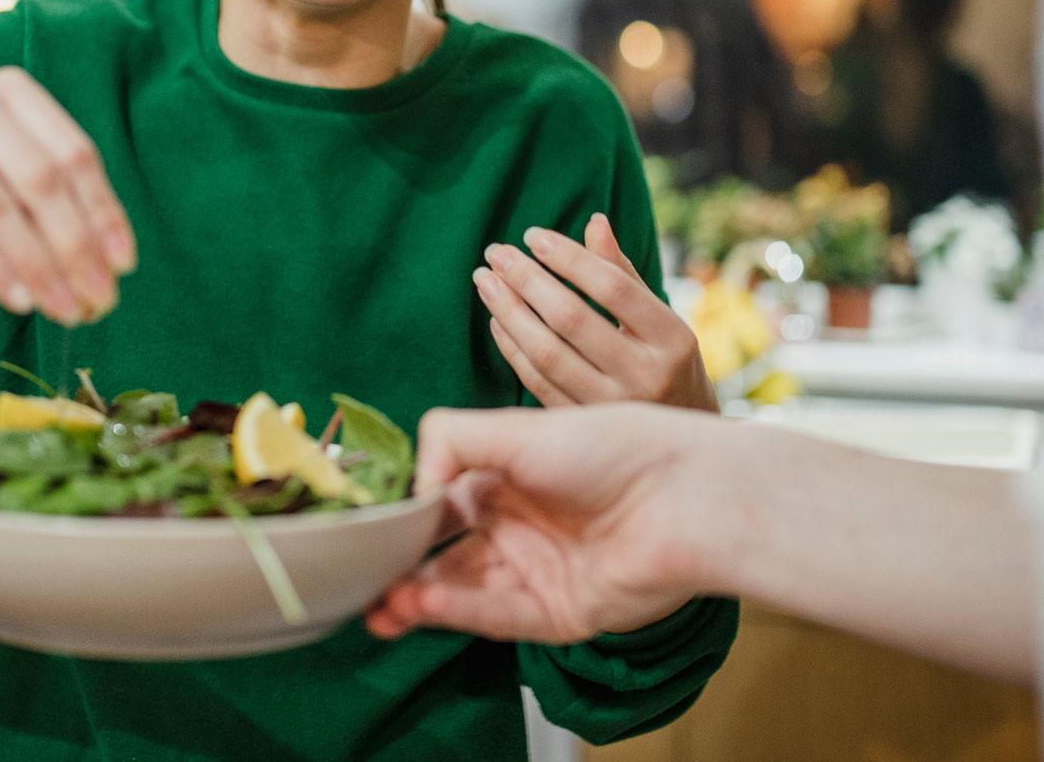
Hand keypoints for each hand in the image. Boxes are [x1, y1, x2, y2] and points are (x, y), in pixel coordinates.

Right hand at [0, 66, 135, 325]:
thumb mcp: (7, 165)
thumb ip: (54, 196)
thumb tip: (111, 264)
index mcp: (14, 91)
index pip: (74, 154)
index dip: (103, 212)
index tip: (124, 265)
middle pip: (40, 181)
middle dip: (75, 247)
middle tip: (98, 300)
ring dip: (38, 267)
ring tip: (63, 310)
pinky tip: (18, 301)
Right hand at [366, 404, 727, 642]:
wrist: (684, 497)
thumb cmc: (610, 447)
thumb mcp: (516, 427)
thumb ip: (449, 440)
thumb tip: (411, 483)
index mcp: (509, 476)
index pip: (440, 501)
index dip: (404, 516)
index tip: (364, 526)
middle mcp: (521, 525)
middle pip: (444, 553)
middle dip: (401, 567)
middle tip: (359, 577)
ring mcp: (539, 571)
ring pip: (462, 589)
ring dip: (418, 597)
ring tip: (380, 602)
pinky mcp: (559, 613)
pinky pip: (497, 615)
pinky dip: (456, 611)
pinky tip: (419, 604)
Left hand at [479, 214, 717, 411]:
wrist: (680, 434)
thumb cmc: (665, 360)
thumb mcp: (660, 317)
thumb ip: (622, 272)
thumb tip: (594, 221)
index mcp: (671, 338)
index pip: (613, 287)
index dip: (569, 258)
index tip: (532, 235)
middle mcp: (644, 375)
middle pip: (572, 319)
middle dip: (526, 281)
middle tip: (495, 252)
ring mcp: (611, 407)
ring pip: (547, 354)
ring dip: (509, 313)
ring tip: (486, 281)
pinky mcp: (582, 426)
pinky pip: (536, 383)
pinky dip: (511, 348)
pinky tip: (497, 319)